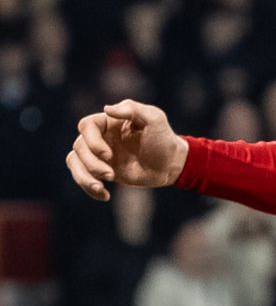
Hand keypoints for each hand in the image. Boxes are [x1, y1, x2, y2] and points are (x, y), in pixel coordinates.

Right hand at [66, 99, 187, 200]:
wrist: (171, 165)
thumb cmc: (164, 140)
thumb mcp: (155, 118)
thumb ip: (133, 109)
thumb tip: (107, 109)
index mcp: (109, 121)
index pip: (86, 126)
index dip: (92, 141)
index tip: (108, 155)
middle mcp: (101, 136)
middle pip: (79, 146)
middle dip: (91, 163)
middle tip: (111, 175)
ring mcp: (99, 154)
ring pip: (75, 161)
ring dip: (84, 177)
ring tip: (100, 188)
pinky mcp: (102, 170)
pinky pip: (83, 176)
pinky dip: (88, 187)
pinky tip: (104, 196)